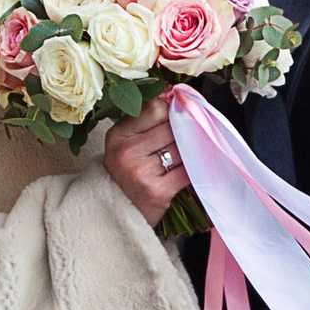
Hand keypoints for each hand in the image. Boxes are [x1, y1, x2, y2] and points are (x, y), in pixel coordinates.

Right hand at [105, 108, 189, 227]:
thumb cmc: (124, 172)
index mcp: (118, 135)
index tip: (176, 114)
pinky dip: (193, 168)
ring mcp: (142, 172)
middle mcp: (127, 152)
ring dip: (190, 149)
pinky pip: (187, 171)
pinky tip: (191, 168)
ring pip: (182, 148)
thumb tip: (175, 97)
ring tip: (186, 152)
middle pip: (172, 127)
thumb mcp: (123, 142)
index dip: (171, 109)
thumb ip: (145, 120)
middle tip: (185, 135)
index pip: (155, 108)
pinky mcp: (158, 191)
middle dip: (182, 130)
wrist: (116, 212)